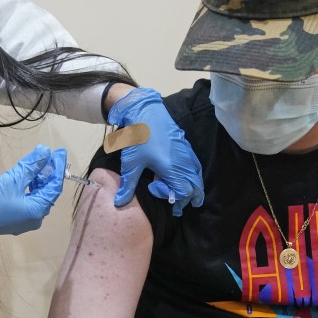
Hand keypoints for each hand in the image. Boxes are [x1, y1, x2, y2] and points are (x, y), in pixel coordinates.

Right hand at [0, 146, 65, 248]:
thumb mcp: (13, 179)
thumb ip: (32, 165)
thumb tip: (45, 151)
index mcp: (37, 211)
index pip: (54, 187)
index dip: (58, 168)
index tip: (59, 152)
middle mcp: (35, 219)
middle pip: (47, 192)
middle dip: (48, 173)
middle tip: (48, 155)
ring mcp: (25, 221)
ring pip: (38, 197)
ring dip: (38, 180)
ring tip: (37, 163)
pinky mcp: (16, 220)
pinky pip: (29, 202)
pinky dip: (30, 189)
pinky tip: (27, 177)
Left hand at [107, 87, 204, 215]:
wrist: (146, 112)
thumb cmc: (139, 138)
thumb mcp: (131, 163)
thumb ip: (128, 185)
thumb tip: (120, 203)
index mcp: (172, 168)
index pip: (183, 193)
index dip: (172, 197)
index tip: (154, 187)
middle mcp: (184, 163)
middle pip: (196, 189)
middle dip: (187, 199)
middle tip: (175, 205)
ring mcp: (188, 155)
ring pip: (197, 178)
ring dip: (192, 189)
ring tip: (181, 196)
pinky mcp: (187, 148)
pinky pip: (196, 168)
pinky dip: (192, 178)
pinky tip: (181, 178)